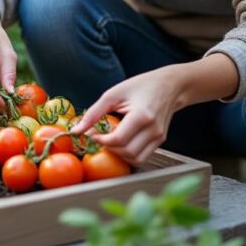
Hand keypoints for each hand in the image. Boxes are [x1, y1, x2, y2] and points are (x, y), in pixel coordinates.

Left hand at [70, 66, 184, 164]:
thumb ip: (94, 113)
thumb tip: (75, 131)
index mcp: (142, 116)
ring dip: (118, 154)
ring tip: (110, 140)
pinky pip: (142, 156)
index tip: (92, 134)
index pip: (118, 140)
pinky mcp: (160, 141)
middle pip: (126, 152)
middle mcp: (153, 129)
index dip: (101, 141)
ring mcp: (159, 137)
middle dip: (108, 148)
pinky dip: (128, 154)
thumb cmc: (140, 86)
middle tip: (98, 137)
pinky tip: (120, 142)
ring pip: (135, 159)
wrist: (169, 86)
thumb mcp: (113, 94)